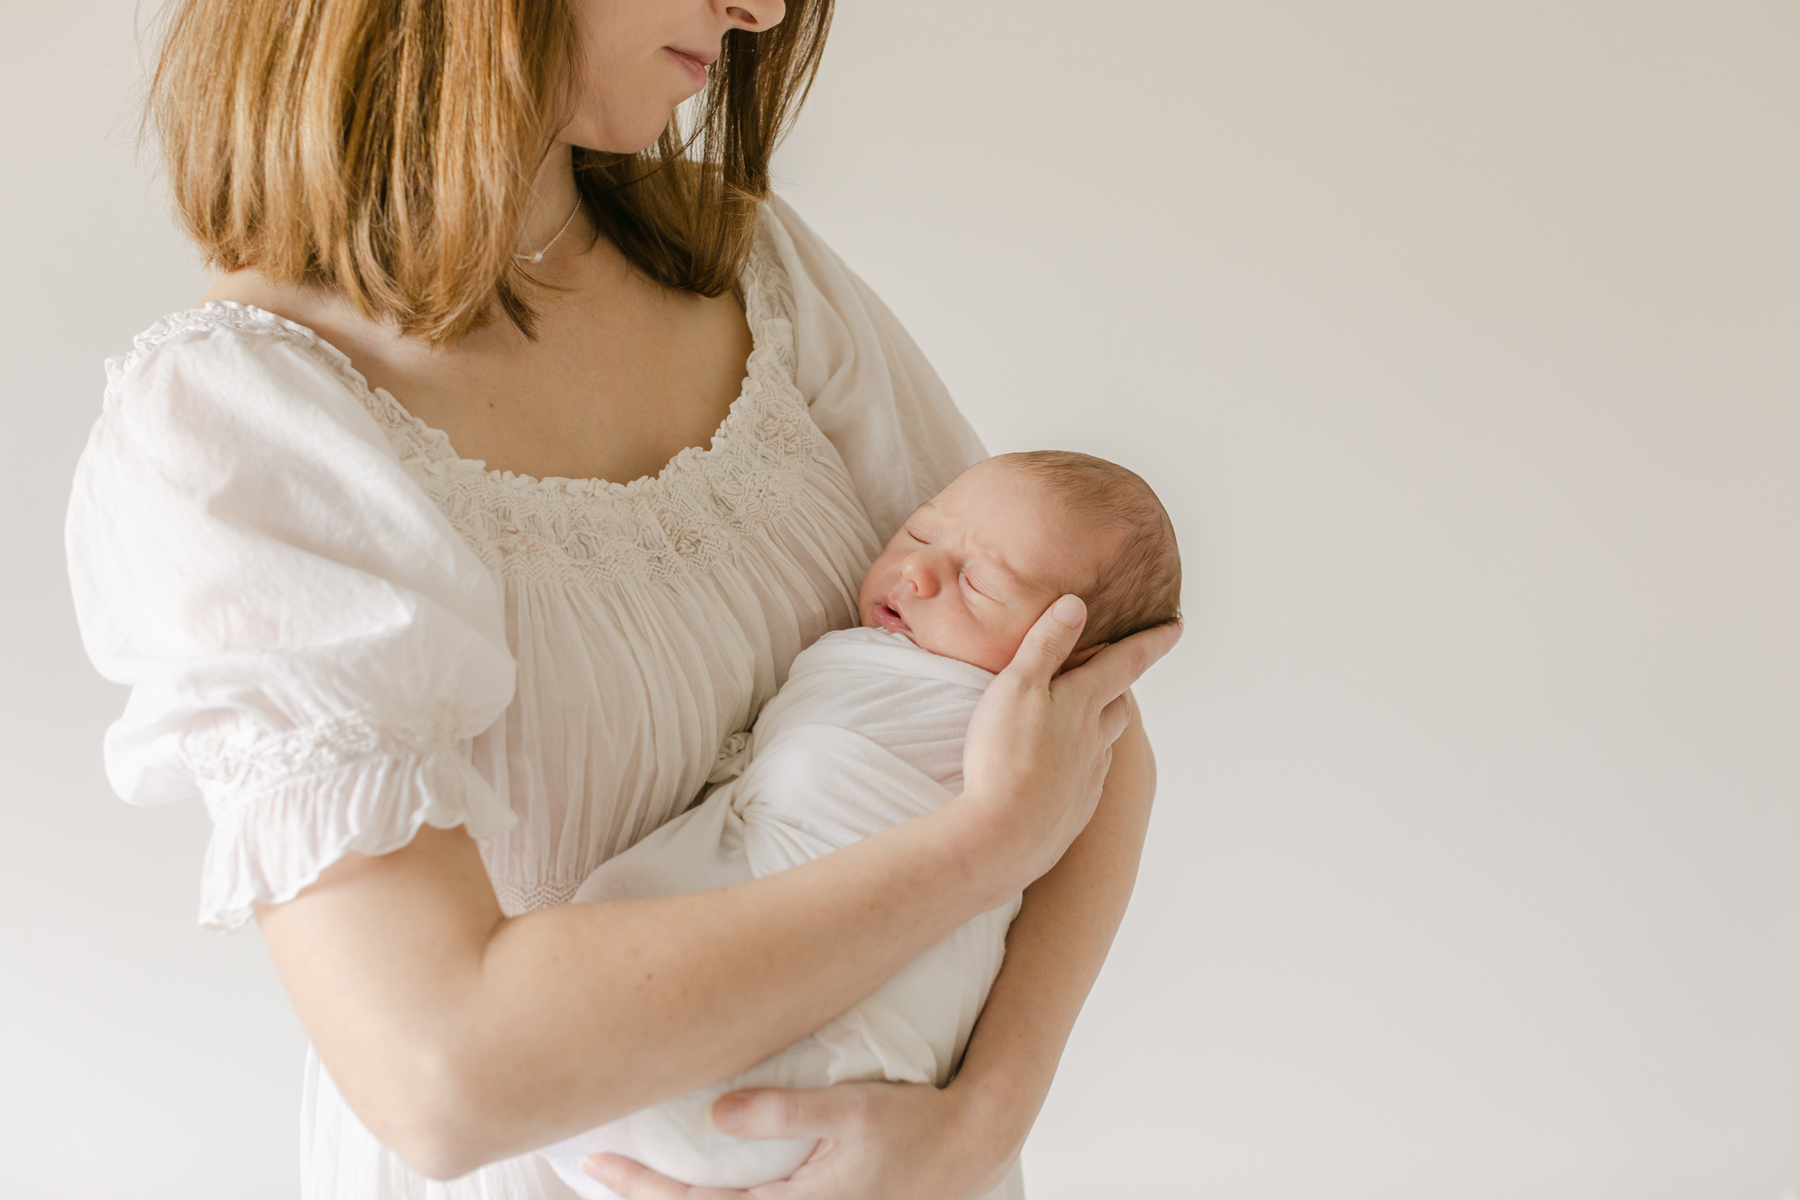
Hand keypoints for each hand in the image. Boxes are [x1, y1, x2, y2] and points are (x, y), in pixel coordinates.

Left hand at [583, 1081, 1014, 1199]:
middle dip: (645, 1197)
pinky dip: (713, 1198)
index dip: (640, 1186)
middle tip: (593, 1170)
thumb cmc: (913, 1124)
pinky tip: (699, 1185)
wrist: (972, 1144)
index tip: (594, 1162)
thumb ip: (782, 1111)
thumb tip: (713, 1112)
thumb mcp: (852, 1108)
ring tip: (633, 1181)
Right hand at [961, 595, 1179, 887]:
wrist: (1004, 837)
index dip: (1153, 641)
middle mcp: (1096, 740)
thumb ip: (1046, 646)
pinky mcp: (1073, 812)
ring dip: (1099, 726)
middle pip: (1118, 705)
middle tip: (1111, 673)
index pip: (1127, 662)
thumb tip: (1076, 605)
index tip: (1177, 626)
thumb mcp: (1018, 687)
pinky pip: (1086, 780)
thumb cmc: (1005, 756)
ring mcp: (1087, 779)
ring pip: (1104, 744)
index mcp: (1084, 703)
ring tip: (1082, 720)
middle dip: (1119, 686)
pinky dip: (1080, 765)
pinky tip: (1060, 770)